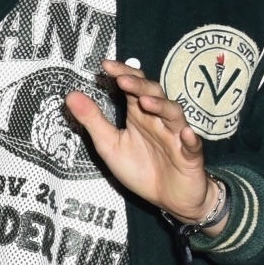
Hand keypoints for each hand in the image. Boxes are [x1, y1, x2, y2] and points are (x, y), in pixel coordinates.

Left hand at [65, 60, 224, 228]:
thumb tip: (70, 95)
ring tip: (145, 102)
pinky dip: (190, 138)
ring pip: (173, 114)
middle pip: (154, 94)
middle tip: (123, 80)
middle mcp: (159, 120)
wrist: (170, 198)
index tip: (105, 66)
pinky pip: (193, 145)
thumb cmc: (141, 168)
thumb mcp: (110, 145)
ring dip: (161, 106)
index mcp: (139, 114)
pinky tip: (184, 134)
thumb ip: (93, 120)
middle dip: (139, 86)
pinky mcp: (190, 156)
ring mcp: (176, 136)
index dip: (122, 74)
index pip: (133, 86)